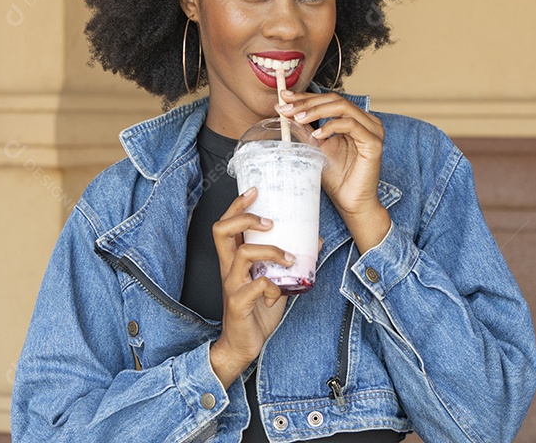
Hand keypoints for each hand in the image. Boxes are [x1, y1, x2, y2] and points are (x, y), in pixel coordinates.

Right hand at [209, 187, 290, 388]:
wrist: (242, 345)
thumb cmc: (256, 312)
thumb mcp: (275, 282)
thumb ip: (288, 263)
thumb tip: (314, 242)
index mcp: (233, 260)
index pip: (226, 224)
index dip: (237, 205)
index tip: (255, 190)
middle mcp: (228, 268)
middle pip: (221, 230)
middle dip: (245, 218)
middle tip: (269, 221)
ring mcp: (232, 285)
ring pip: (243, 253)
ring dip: (271, 251)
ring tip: (288, 257)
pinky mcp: (239, 303)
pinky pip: (257, 286)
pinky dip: (272, 287)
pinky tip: (277, 294)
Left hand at [276, 90, 390, 250]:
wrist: (351, 202)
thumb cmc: (337, 177)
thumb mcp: (315, 146)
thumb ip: (304, 128)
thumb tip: (283, 110)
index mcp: (355, 119)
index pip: (328, 100)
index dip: (306, 97)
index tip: (284, 97)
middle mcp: (366, 121)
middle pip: (335, 99)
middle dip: (308, 102)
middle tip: (286, 107)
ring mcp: (372, 130)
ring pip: (342, 107)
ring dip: (317, 111)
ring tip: (298, 119)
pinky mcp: (374, 142)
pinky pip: (351, 125)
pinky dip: (331, 126)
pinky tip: (316, 135)